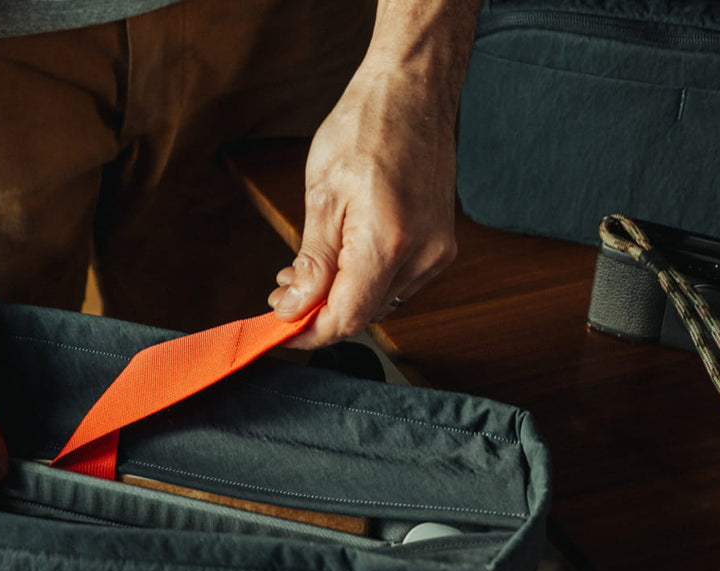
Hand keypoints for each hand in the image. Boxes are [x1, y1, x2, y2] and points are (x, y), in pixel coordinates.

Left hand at [268, 56, 460, 349]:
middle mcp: (422, 256)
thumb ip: (312, 262)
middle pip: (363, 314)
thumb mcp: (322, 196)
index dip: (308, 331)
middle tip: (281, 292)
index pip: (346, 319)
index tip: (278, 327)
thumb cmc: (365, 128)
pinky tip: (340, 258)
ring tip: (304, 271)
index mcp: (388, 244)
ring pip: (380, 301)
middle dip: (317, 312)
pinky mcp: (441, 243)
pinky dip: (363, 279)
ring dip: (339, 296)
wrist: (412, 90)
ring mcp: (437, 251)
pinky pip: (397, 280)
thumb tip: (295, 307)